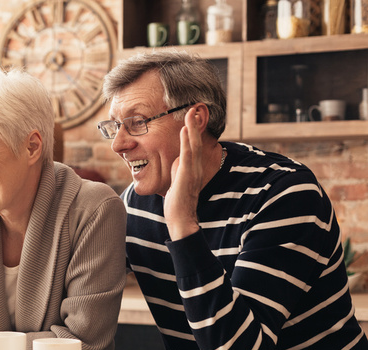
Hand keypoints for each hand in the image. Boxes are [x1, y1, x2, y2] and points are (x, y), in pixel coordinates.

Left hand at [164, 108, 206, 240]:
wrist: (180, 218)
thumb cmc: (177, 200)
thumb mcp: (177, 179)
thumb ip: (178, 167)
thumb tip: (177, 157)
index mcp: (192, 167)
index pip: (193, 144)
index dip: (193, 129)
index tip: (192, 114)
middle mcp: (195, 166)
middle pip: (196, 140)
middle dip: (195, 123)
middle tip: (194, 106)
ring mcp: (192, 170)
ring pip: (193, 145)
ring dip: (192, 127)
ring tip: (191, 112)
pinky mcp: (186, 175)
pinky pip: (187, 155)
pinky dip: (186, 142)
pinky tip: (184, 130)